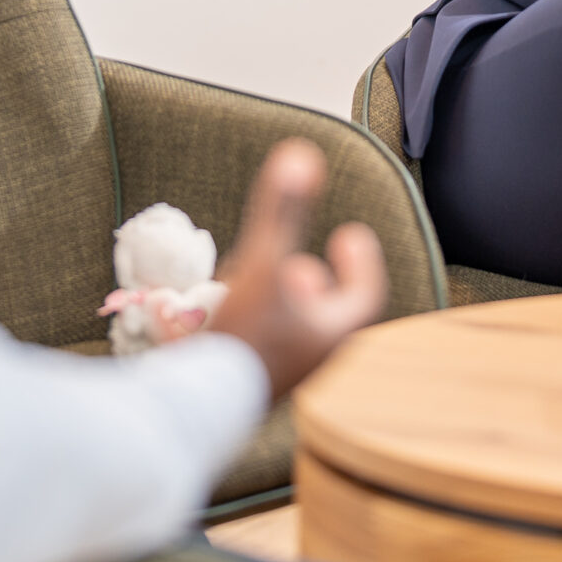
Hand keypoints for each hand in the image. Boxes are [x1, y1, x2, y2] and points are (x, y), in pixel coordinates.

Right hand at [208, 139, 387, 400]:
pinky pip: (264, 346)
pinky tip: (229, 307)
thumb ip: (282, 211)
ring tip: (267, 274)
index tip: (350, 234)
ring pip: (295, 331)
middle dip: (318, 282)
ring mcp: (281, 376)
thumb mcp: (263, 263)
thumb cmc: (242, 337)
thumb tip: (301, 154)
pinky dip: (256, 321)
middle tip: (305, 260)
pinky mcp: (248, 384)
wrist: (195, 407)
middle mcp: (313, 360)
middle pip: (329, 314)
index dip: (363, 264)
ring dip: (284, 301)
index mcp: (331, 334)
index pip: (366, 295)